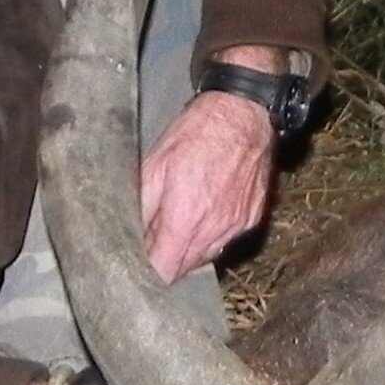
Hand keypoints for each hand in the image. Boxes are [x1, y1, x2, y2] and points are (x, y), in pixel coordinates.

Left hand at [138, 45, 280, 277]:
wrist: (243, 113)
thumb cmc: (196, 133)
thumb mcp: (154, 166)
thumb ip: (142, 210)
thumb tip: (132, 238)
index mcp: (186, 219)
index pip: (165, 271)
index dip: (148, 270)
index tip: (137, 261)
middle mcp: (215, 230)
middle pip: (185, 268)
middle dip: (168, 259)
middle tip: (154, 237)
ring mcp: (237, 226)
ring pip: (207, 256)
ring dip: (190, 248)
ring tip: (181, 220)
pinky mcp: (252, 218)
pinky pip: (226, 240)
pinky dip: (213, 234)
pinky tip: (205, 210)